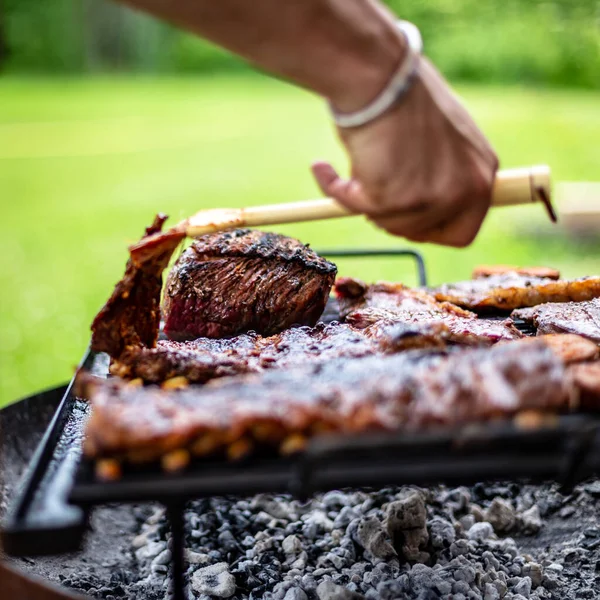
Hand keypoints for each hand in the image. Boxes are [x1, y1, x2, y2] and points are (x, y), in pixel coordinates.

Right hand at [312, 57, 498, 246]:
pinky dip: (335, 191)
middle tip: (375, 195)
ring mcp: (432, 198)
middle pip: (423, 233)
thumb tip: (418, 204)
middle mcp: (466, 191)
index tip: (409, 221)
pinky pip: (355, 208)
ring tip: (355, 167)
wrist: (380, 75)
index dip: (432, 230)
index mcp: (482, 174)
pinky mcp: (395, 200)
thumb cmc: (405, 95)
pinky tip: (323, 169)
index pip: (464, 230)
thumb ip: (442, 174)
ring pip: (389, 224)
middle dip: (395, 219)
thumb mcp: (443, 139)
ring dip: (366, 202)